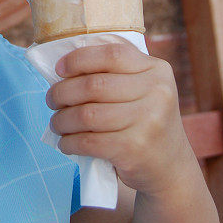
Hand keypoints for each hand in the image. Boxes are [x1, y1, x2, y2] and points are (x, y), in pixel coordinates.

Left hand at [45, 39, 194, 196]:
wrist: (170, 168)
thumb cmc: (144, 121)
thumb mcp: (143, 89)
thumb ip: (115, 72)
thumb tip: (64, 65)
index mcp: (156, 70)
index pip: (111, 54)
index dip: (79, 59)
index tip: (59, 69)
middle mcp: (157, 92)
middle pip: (94, 85)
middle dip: (62, 92)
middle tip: (52, 100)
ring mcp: (148, 122)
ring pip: (87, 114)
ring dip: (62, 120)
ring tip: (57, 123)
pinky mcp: (135, 149)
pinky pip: (89, 142)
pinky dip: (69, 142)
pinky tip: (65, 143)